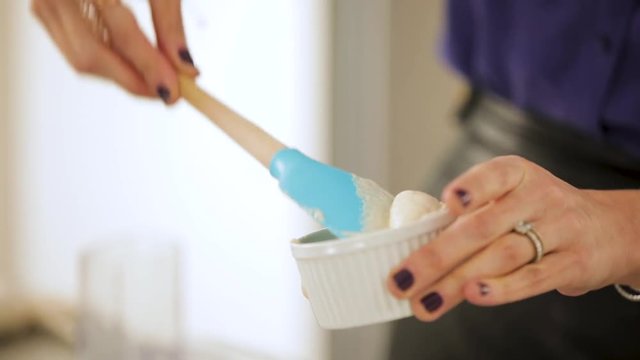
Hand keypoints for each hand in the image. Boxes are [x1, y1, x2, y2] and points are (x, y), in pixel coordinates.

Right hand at [31, 0, 198, 103]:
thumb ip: (169, 21)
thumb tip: (186, 69)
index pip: (118, 33)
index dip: (148, 67)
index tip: (174, 93)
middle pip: (88, 56)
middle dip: (132, 79)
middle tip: (169, 91)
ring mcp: (42, 0)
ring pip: (79, 56)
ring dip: (120, 72)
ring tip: (157, 73)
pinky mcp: (44, 8)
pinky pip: (75, 46)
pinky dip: (107, 56)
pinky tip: (134, 57)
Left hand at [387, 155, 639, 320]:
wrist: (605, 229)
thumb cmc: (538, 213)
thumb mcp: (511, 199)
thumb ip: (474, 215)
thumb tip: (416, 244)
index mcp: (516, 175)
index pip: (493, 176)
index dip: (472, 187)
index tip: (448, 202)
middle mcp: (538, 197)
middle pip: (482, 227)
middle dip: (436, 256)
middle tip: (401, 280)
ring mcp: (559, 229)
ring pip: (501, 256)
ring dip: (456, 282)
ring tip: (425, 301)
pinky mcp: (573, 263)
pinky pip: (533, 277)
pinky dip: (502, 289)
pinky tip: (473, 296)